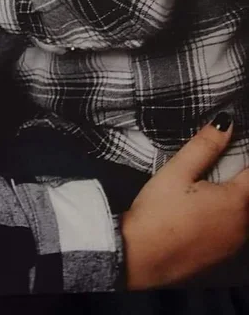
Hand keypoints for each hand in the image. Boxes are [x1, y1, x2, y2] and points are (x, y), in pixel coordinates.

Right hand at [122, 116, 248, 288]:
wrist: (142, 258)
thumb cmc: (159, 211)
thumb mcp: (177, 171)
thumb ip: (205, 146)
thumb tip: (227, 121)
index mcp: (237, 201)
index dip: (246, 156)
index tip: (236, 147)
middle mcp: (244, 225)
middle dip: (241, 178)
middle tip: (222, 166)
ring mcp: (236, 245)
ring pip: (245, 215)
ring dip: (237, 199)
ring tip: (211, 188)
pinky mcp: (224, 258)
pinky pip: (237, 231)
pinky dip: (230, 218)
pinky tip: (207, 213)